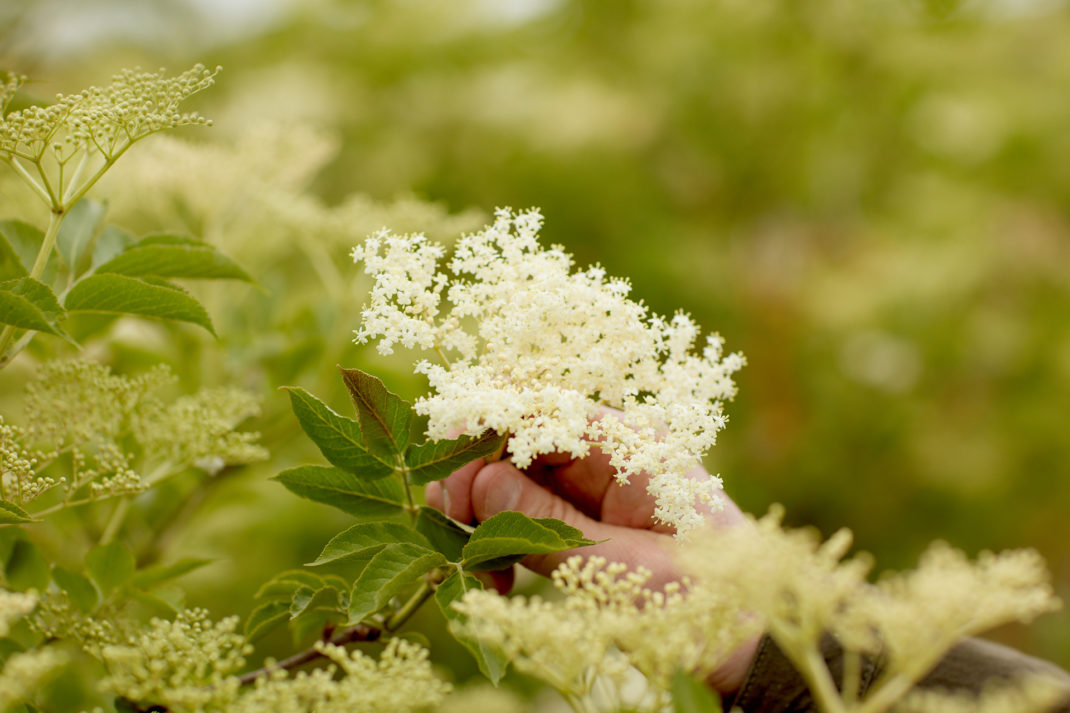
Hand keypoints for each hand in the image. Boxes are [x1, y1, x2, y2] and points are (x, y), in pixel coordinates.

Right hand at [425, 445, 759, 694]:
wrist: (753, 649)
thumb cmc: (705, 602)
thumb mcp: (620, 568)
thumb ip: (546, 526)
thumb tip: (478, 483)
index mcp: (631, 447)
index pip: (544, 414)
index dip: (485, 430)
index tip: (442, 466)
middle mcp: (611, 460)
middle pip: (522, 448)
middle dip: (475, 480)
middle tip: (441, 523)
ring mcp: (598, 495)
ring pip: (519, 488)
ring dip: (484, 519)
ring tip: (469, 568)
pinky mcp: (589, 531)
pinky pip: (532, 524)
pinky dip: (505, 546)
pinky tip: (494, 580)